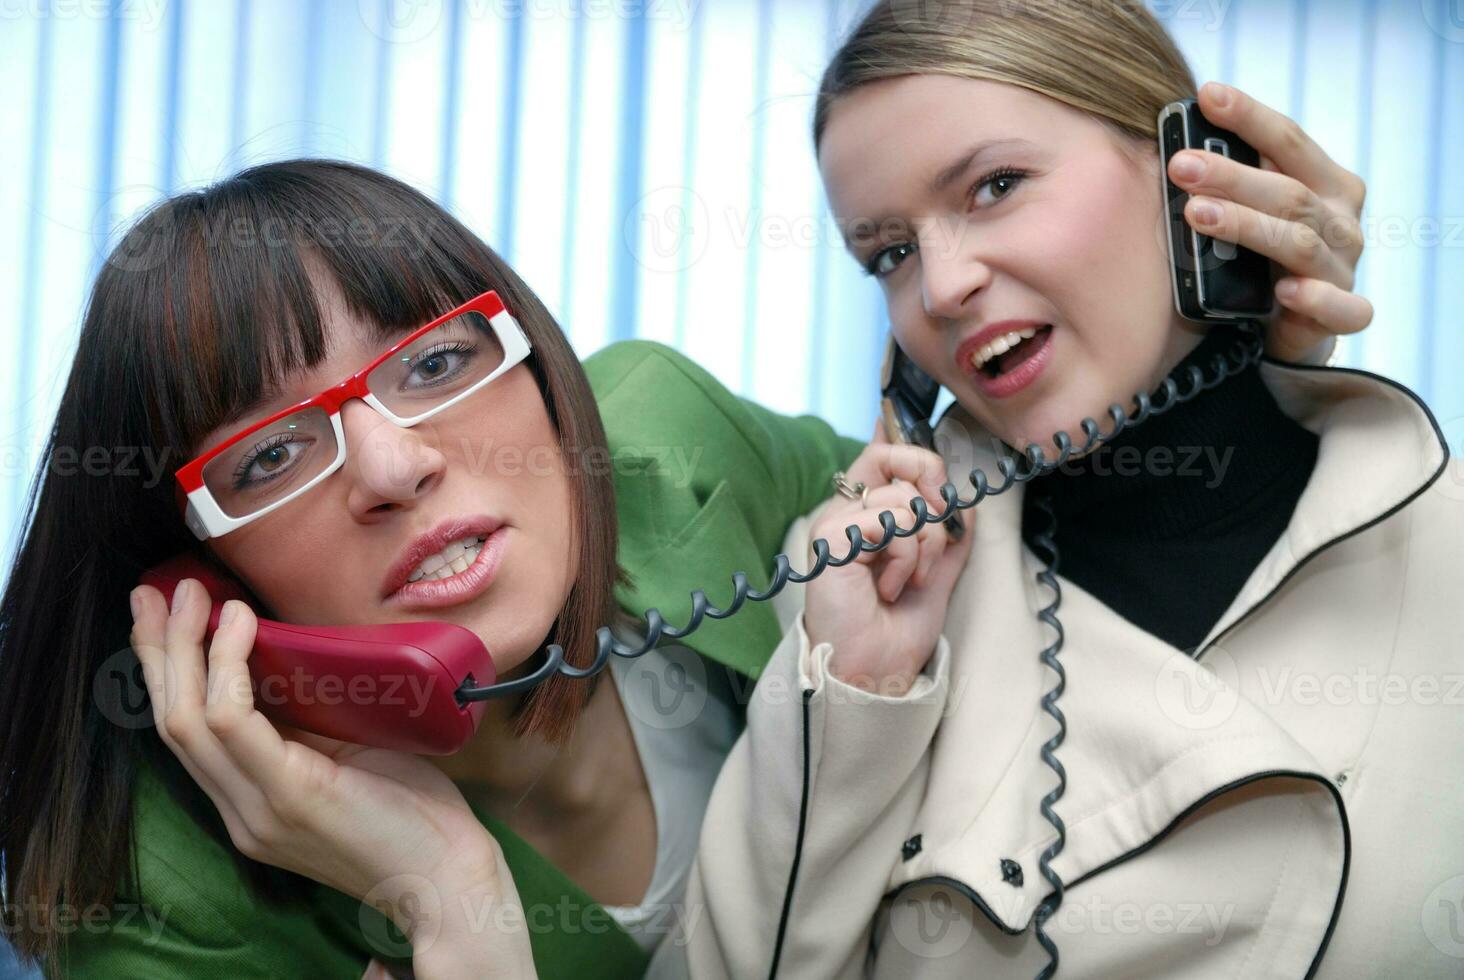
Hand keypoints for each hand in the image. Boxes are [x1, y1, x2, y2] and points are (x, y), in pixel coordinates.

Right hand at [129, 580, 536, 978]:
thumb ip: (311, 724)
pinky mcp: (287, 797)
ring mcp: (257, 809)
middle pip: (171, 722)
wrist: (447, 877)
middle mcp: (240, 811)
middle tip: (156, 591)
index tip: (165, 614)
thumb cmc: (414, 812)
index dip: (167, 672)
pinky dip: (228, 668)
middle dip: (158, 651)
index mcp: (251, 801)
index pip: (187, 733)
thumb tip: (297, 657)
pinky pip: (232, 724)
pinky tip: (238, 628)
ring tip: (194, 594)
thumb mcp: (350, 756)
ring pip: (187, 721)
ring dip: (184, 650)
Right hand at [803, 424, 974, 695]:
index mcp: (864, 516)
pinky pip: (890, 523)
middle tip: (940, 526)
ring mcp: (835, 524)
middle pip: (888, 455)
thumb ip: (950, 542)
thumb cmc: (894, 633)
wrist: (876, 673)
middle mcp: (845, 513)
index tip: (940, 484)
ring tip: (908, 581)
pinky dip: (906, 557)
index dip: (911, 451)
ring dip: (924, 544)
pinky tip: (890, 588)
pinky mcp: (832, 539)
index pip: (882, 455)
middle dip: (931, 485)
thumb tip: (970, 507)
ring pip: (902, 498)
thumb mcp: (936, 578)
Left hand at [1168, 81, 1370, 363]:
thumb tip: (1175, 147)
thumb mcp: (1252, 214)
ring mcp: (1344, 267)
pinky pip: (1342, 307)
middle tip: (1180, 164)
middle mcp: (1341, 220)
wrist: (1292, 328)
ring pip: (1299, 242)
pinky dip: (1314, 298)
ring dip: (1247, 226)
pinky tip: (1284, 290)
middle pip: (1288, 191)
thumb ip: (1233, 184)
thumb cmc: (1265, 260)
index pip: (1288, 141)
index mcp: (1325, 184)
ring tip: (1198, 214)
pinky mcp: (1344, 314)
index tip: (1207, 94)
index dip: (1249, 116)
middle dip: (1232, 175)